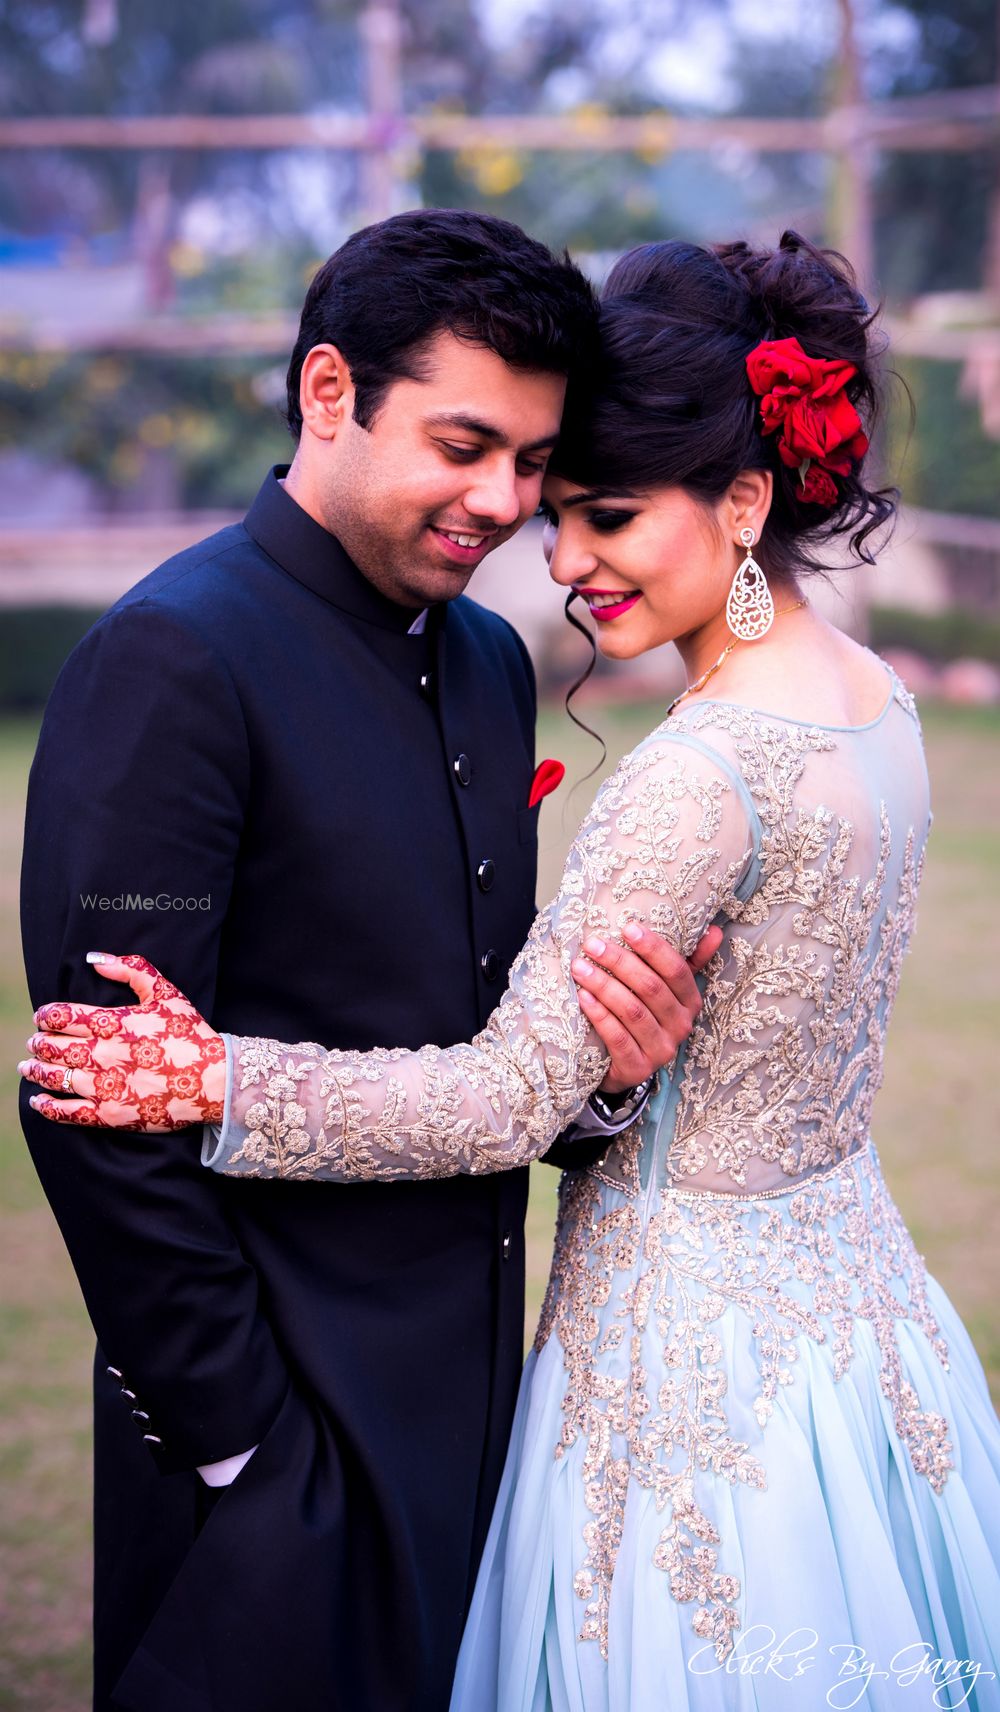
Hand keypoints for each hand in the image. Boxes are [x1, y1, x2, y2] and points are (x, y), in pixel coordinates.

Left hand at [18, 953, 225, 1129]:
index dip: (46, 1016)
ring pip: (55, 1077)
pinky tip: (37, 1100)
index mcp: (114, 1023)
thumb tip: (95, 959)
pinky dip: (47, 1106)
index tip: (42, 1017)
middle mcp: (103, 1054)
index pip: (63, 1016)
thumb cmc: (191, 1034)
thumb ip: (131, 970)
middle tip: (34, 1042)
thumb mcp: (166, 993)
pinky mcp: (109, 1114)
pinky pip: (67, 1111)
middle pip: (54, 1046)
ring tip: (28, 1065)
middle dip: (38, 1043)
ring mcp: (104, 1086)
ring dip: (36, 1070)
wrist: (214, 1080)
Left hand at [572, 922, 723, 1095]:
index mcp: (690, 1002)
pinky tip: (583, 997)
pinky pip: (618, 1037)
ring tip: (581, 967)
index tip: (627, 927)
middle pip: (651, 988)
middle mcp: (681, 1026)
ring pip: (632, 1011)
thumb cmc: (645, 1015)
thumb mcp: (667, 989)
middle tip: (592, 944)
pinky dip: (600, 1015)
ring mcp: (661, 1050)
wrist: (624, 1065)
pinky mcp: (638, 1068)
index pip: (677, 970)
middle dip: (619, 962)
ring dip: (604, 985)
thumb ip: (689, 960)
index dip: (653, 948)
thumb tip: (715, 930)